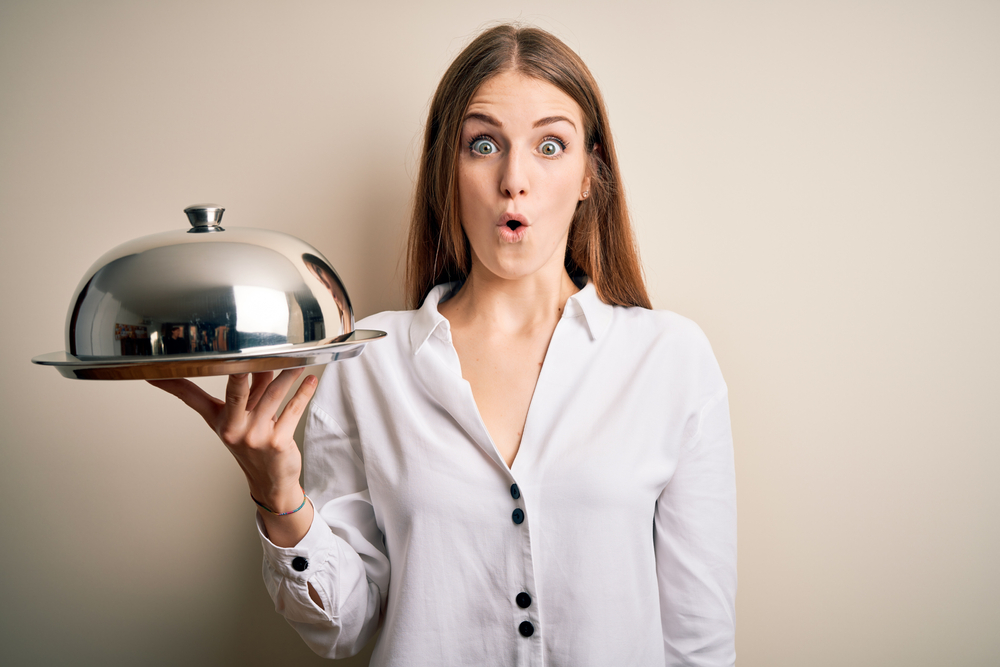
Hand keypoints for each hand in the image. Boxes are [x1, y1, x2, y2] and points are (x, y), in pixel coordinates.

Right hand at [148, 369, 317, 513]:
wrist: (270, 480)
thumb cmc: (252, 441)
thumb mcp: (237, 418)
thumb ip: (243, 387)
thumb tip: (250, 358)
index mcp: (221, 420)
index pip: (194, 397)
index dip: (174, 385)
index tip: (156, 371)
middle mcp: (235, 428)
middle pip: (236, 392)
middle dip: (242, 372)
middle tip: (248, 352)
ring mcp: (256, 436)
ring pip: (273, 395)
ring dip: (287, 375)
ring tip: (298, 359)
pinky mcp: (279, 441)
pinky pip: (292, 410)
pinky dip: (303, 393)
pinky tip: (310, 380)